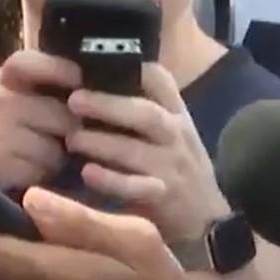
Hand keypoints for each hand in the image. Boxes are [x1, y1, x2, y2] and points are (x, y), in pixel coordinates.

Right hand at [0, 50, 80, 190]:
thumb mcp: (0, 93)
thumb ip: (35, 86)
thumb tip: (84, 91)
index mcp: (2, 78)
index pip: (33, 63)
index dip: (61, 70)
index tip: (76, 81)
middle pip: (61, 115)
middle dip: (67, 130)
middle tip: (60, 136)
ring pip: (55, 149)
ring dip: (54, 158)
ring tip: (38, 156)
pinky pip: (40, 172)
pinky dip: (39, 175)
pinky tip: (26, 171)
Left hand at [65, 63, 229, 242]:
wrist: (207, 218)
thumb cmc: (175, 164)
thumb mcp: (170, 129)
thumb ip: (140, 105)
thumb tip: (92, 77)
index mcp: (174, 112)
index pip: (160, 80)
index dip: (133, 67)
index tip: (95, 61)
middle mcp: (175, 135)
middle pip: (146, 114)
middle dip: (108, 105)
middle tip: (74, 100)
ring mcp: (171, 167)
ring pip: (137, 150)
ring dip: (101, 143)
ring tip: (72, 139)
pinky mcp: (162, 197)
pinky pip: (136, 187)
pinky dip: (111, 180)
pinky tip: (88, 173)